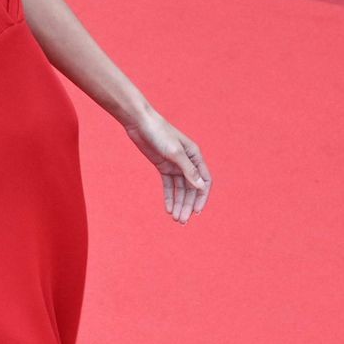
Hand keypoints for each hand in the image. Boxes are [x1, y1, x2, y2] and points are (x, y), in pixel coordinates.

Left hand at [123, 109, 211, 223]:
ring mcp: (175, 165)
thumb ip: (188, 170)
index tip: (197, 211)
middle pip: (191, 188)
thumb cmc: (159, 133)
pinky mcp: (163, 166)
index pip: (204, 181)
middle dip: (188, 205)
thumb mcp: (174, 152)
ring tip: (176, 219)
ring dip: (179, 204)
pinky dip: (169, 197)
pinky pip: (169, 185)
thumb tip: (201, 187)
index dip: (202, 197)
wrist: (139, 122)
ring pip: (180, 189)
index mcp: (195, 156)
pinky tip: (168, 209)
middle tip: (183, 221)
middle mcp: (187, 161)